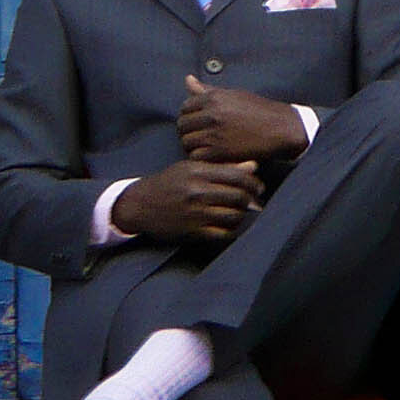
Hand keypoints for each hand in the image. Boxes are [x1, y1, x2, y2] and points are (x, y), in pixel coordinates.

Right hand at [110, 158, 262, 243]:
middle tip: (253, 202)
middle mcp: (197, 191)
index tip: (259, 187)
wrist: (140, 204)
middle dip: (251, 200)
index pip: (237, 176)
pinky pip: (222, 233)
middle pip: (238, 196)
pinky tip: (229, 225)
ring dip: (242, 215)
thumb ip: (222, 167)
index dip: (253, 183)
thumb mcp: (191, 168)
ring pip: (233, 215)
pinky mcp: (192, 231)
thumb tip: (253, 165)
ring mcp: (195, 212)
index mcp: (198, 171)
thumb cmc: (168, 183)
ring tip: (240, 213)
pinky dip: (231, 230)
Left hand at [179, 77, 310, 168]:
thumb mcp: (233, 95)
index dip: (190, 116)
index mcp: (213, 98)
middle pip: (183, 125)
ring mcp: (215, 133)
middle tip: (199, 137)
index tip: (199, 123)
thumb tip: (187, 80)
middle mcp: (212, 114)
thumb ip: (207, 90)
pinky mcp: (220, 152)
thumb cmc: (257, 110)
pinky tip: (211, 156)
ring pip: (187, 142)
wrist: (280, 128)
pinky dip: (201, 158)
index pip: (185, 107)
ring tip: (205, 147)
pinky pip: (196, 157)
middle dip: (188, 131)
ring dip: (193, 146)